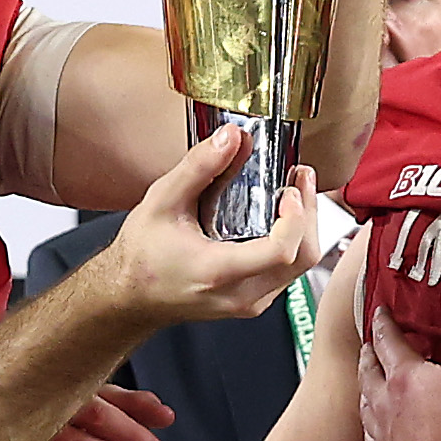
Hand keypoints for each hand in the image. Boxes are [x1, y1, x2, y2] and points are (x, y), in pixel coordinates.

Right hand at [96, 126, 321, 330]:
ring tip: (294, 192)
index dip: (296, 216)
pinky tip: (281, 217)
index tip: (289, 188)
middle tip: (300, 178)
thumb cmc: (141, 257)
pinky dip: (293, 242)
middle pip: (303, 257)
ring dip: (304, 227)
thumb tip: (231, 137)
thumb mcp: (162, 201)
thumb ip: (199, 167)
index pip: (281, 250)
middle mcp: (240, 295)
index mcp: (217, 271)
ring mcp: (250, 303)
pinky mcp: (254, 301)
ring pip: (301, 267)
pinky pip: (288, 272)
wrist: (130, 297)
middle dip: (309, 213)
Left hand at [356, 274, 440, 440]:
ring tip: (369, 381)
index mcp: (403, 375)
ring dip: (366, 387)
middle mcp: (383, 402)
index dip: (383, 322)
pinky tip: (375, 428)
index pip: (387, 339)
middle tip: (369, 345)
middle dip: (369, 353)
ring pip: (365, 403)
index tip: (379, 310)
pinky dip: (371, 426)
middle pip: (368, 371)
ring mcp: (381, 434)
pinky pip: (371, 439)